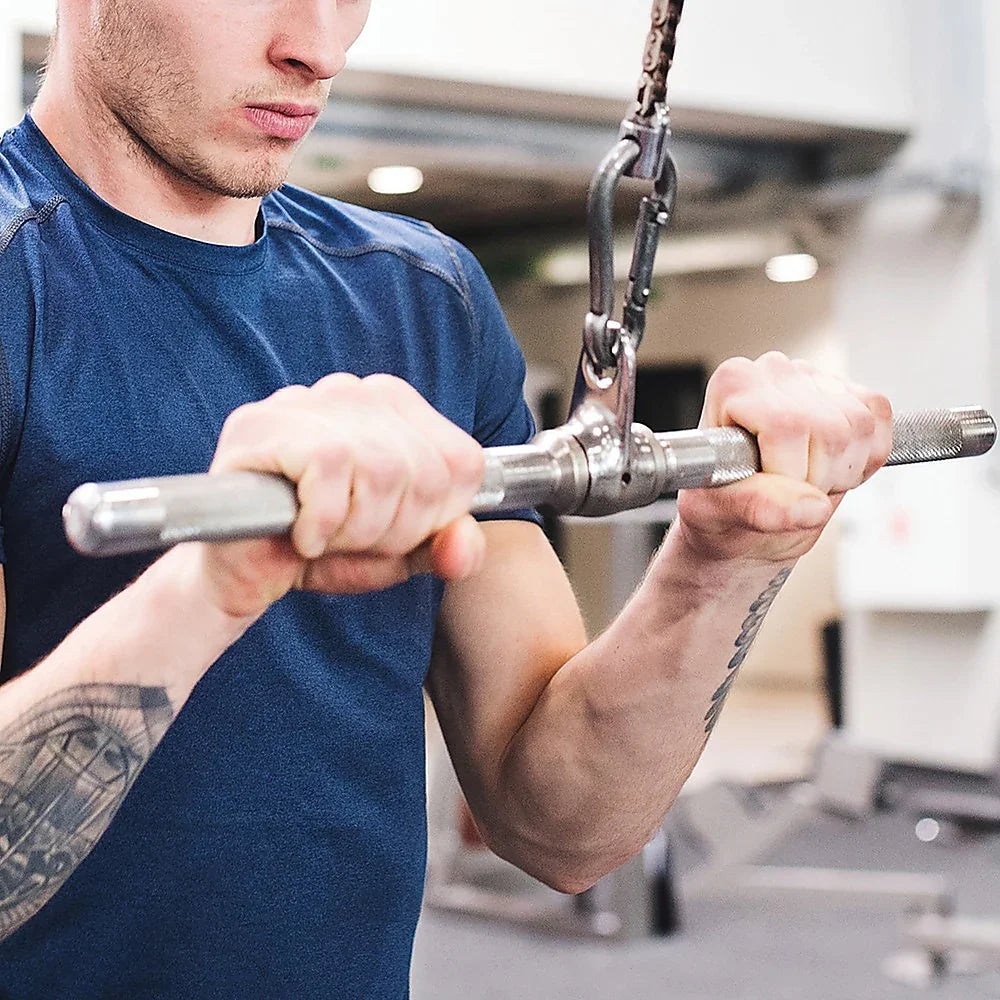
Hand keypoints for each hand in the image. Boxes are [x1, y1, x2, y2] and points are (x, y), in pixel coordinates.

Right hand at [191, 373, 486, 618]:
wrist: (240, 574)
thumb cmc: (321, 550)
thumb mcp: (400, 553)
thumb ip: (446, 548)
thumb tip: (463, 545)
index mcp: (399, 408)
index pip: (464, 464)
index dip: (435, 518)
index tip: (390, 533)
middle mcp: (359, 391)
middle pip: (427, 473)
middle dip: (394, 531)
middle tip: (349, 540)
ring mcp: (310, 400)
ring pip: (382, 471)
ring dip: (355, 530)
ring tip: (324, 536)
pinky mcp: (267, 424)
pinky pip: (331, 472)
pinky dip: (320, 525)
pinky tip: (300, 534)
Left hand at [675, 352, 892, 564]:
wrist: (738, 515)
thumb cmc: (719, 506)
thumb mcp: (719, 513)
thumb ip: (756, 506)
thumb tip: (810, 506)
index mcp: (733, 384)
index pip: (787, 426)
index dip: (789, 473)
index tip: (769, 489)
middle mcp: (774, 371)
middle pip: (830, 431)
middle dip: (816, 479)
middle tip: (786, 491)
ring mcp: (815, 377)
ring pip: (860, 428)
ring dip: (841, 472)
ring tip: (803, 481)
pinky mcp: (851, 392)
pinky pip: (881, 422)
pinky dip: (865, 459)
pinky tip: (828, 468)